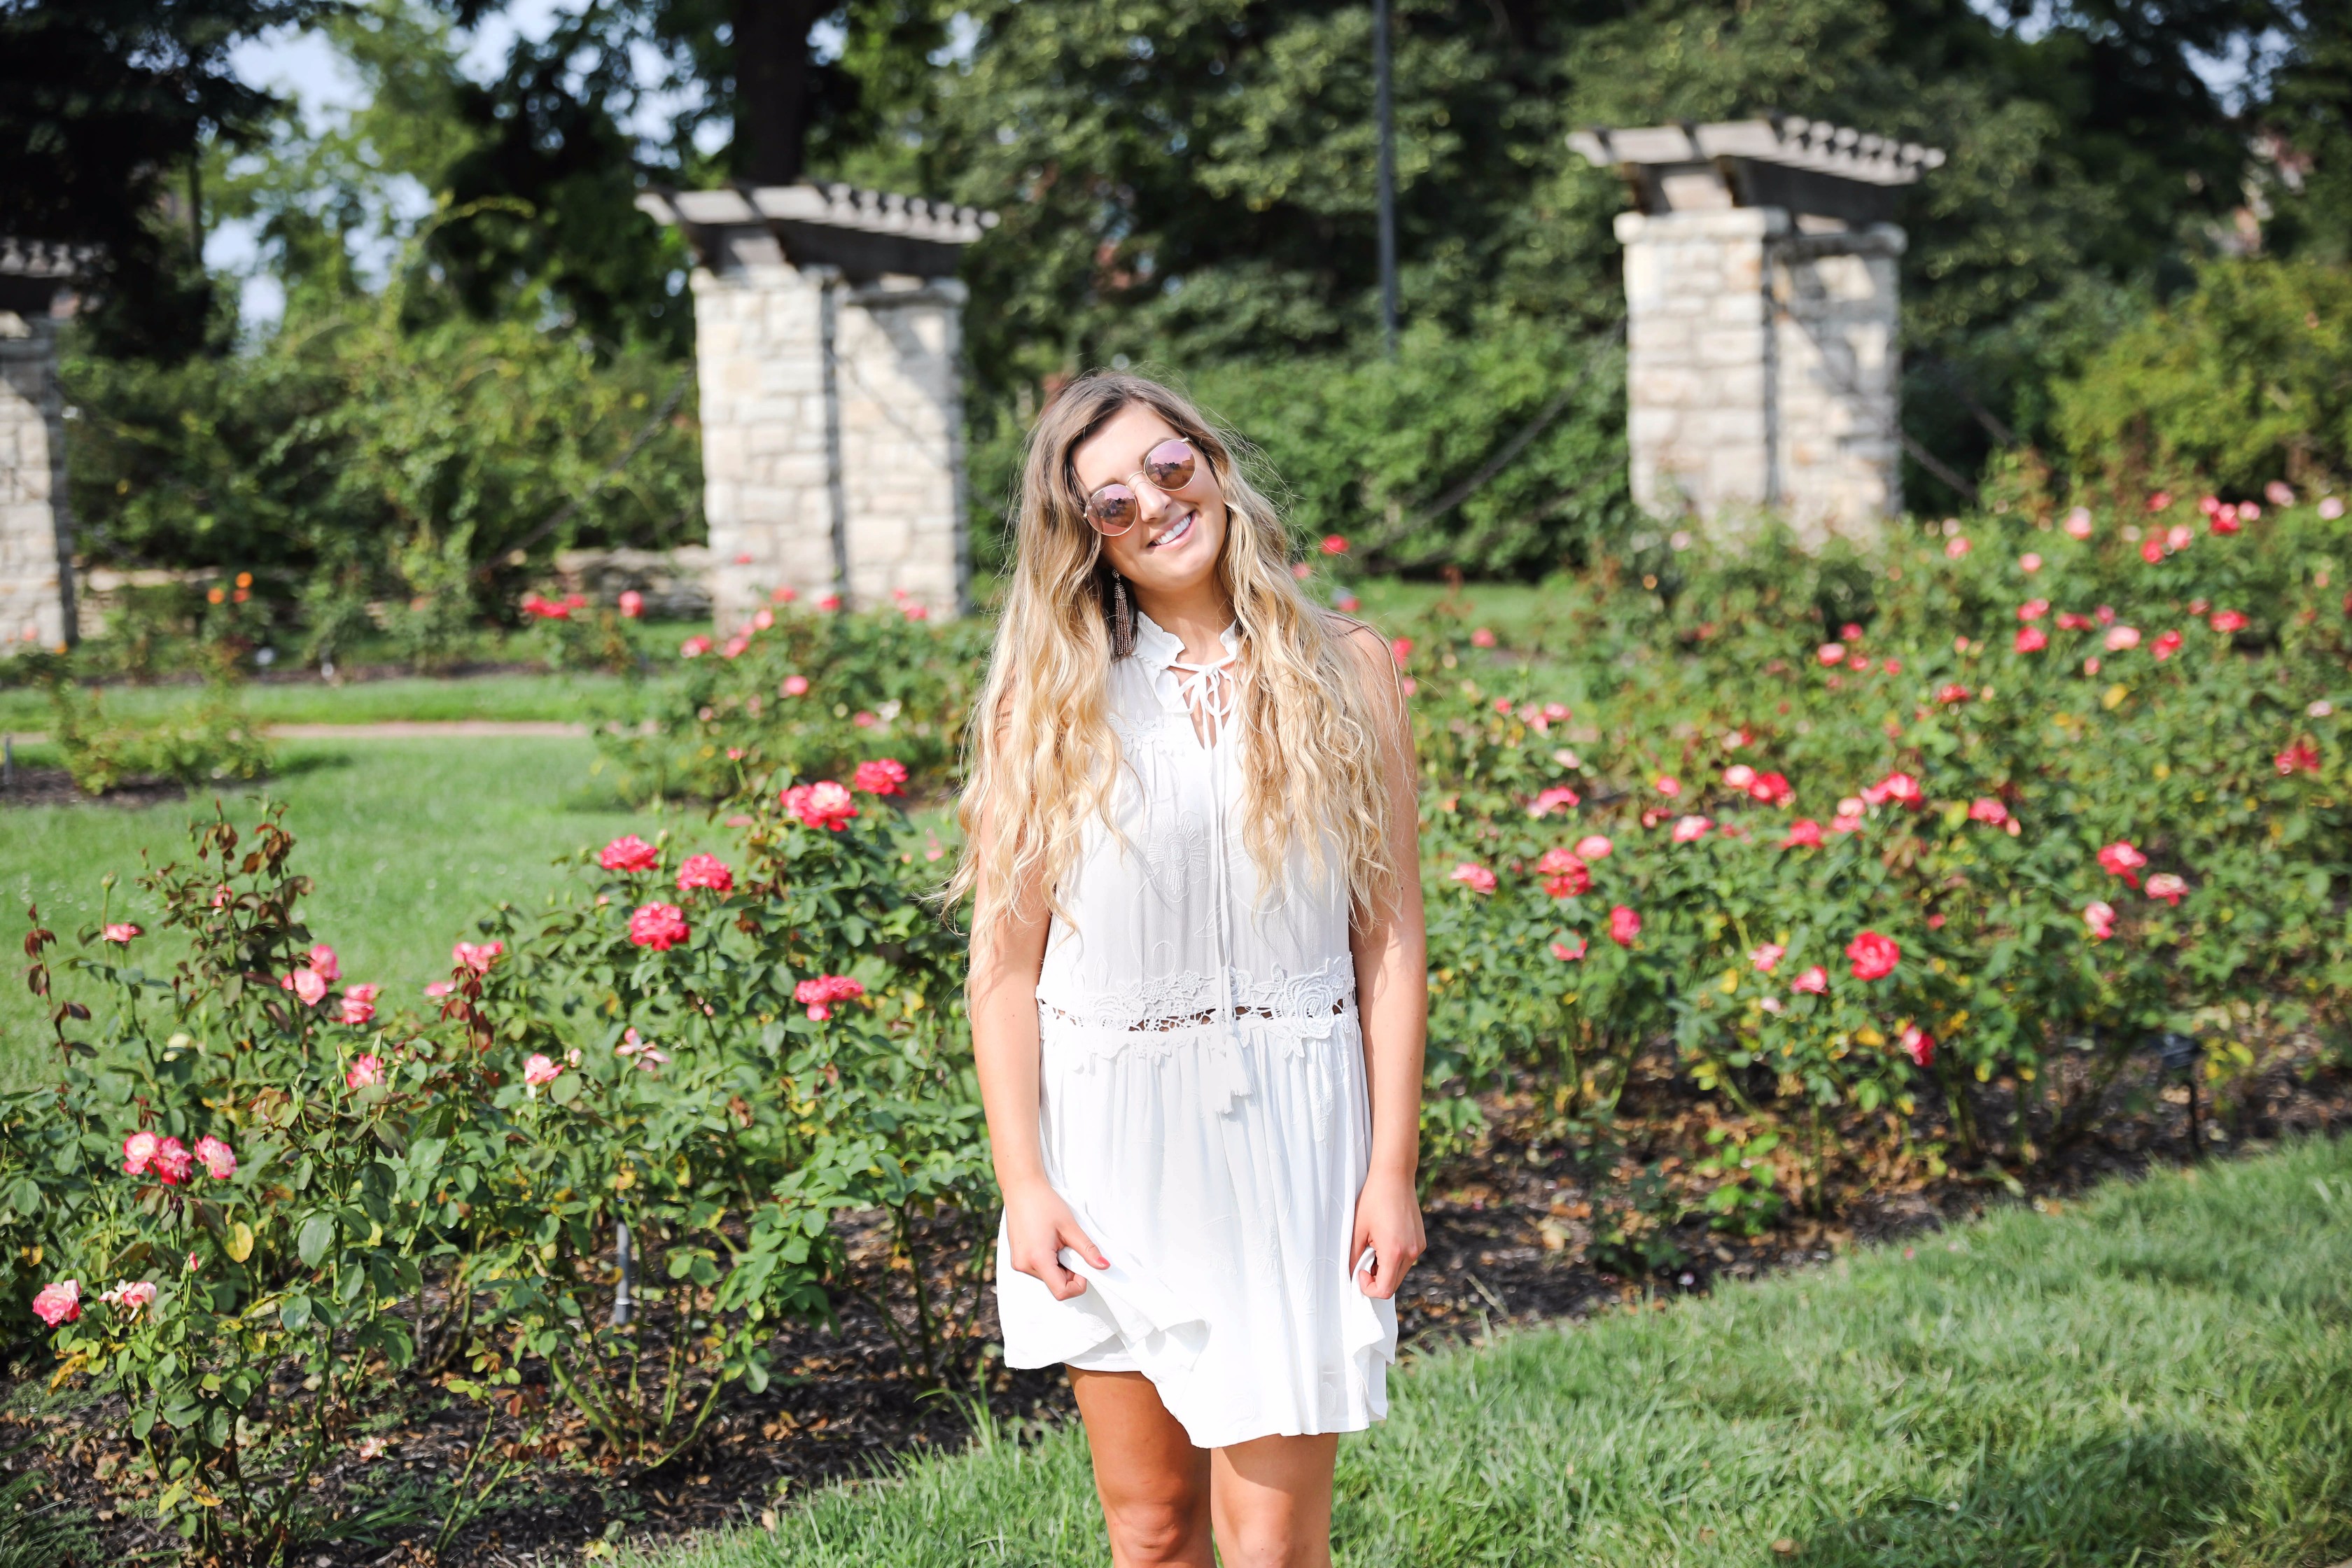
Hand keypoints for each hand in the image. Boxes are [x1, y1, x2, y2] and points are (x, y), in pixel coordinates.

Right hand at [1003, 1178, 1108, 1301]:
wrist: (1022, 1188)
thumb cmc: (1043, 1203)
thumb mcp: (1070, 1227)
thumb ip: (1087, 1250)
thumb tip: (1103, 1266)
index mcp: (1037, 1259)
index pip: (1061, 1292)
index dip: (1078, 1284)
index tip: (1083, 1266)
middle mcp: (1024, 1265)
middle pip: (1055, 1284)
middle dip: (1069, 1271)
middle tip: (1071, 1246)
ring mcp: (1019, 1263)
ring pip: (1048, 1277)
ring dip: (1059, 1265)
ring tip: (1058, 1240)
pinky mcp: (1018, 1258)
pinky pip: (1039, 1269)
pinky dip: (1049, 1260)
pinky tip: (1049, 1241)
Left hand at [1350, 1170, 1424, 1299]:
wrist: (1394, 1177)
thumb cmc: (1373, 1199)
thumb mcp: (1357, 1230)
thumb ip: (1354, 1257)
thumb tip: (1352, 1275)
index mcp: (1395, 1252)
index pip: (1384, 1290)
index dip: (1368, 1287)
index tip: (1359, 1271)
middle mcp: (1411, 1252)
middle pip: (1393, 1284)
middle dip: (1376, 1278)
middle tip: (1364, 1257)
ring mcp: (1418, 1247)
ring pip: (1400, 1273)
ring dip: (1385, 1268)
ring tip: (1374, 1245)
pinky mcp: (1421, 1241)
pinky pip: (1406, 1260)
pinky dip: (1394, 1259)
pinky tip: (1385, 1239)